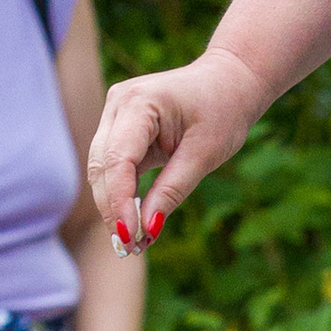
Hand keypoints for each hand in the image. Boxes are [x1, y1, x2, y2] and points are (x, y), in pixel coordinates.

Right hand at [86, 47, 268, 251]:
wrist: (229, 81)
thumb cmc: (223, 111)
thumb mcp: (205, 154)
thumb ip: (173, 189)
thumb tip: (146, 229)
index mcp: (140, 102)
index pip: (117, 159)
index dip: (119, 201)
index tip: (129, 236)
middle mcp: (119, 103)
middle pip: (101, 167)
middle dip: (113, 209)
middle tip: (129, 248)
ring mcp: (115, 113)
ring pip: (102, 169)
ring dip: (114, 206)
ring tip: (132, 243)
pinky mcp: (120, 127)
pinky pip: (114, 167)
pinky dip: (123, 195)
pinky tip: (134, 224)